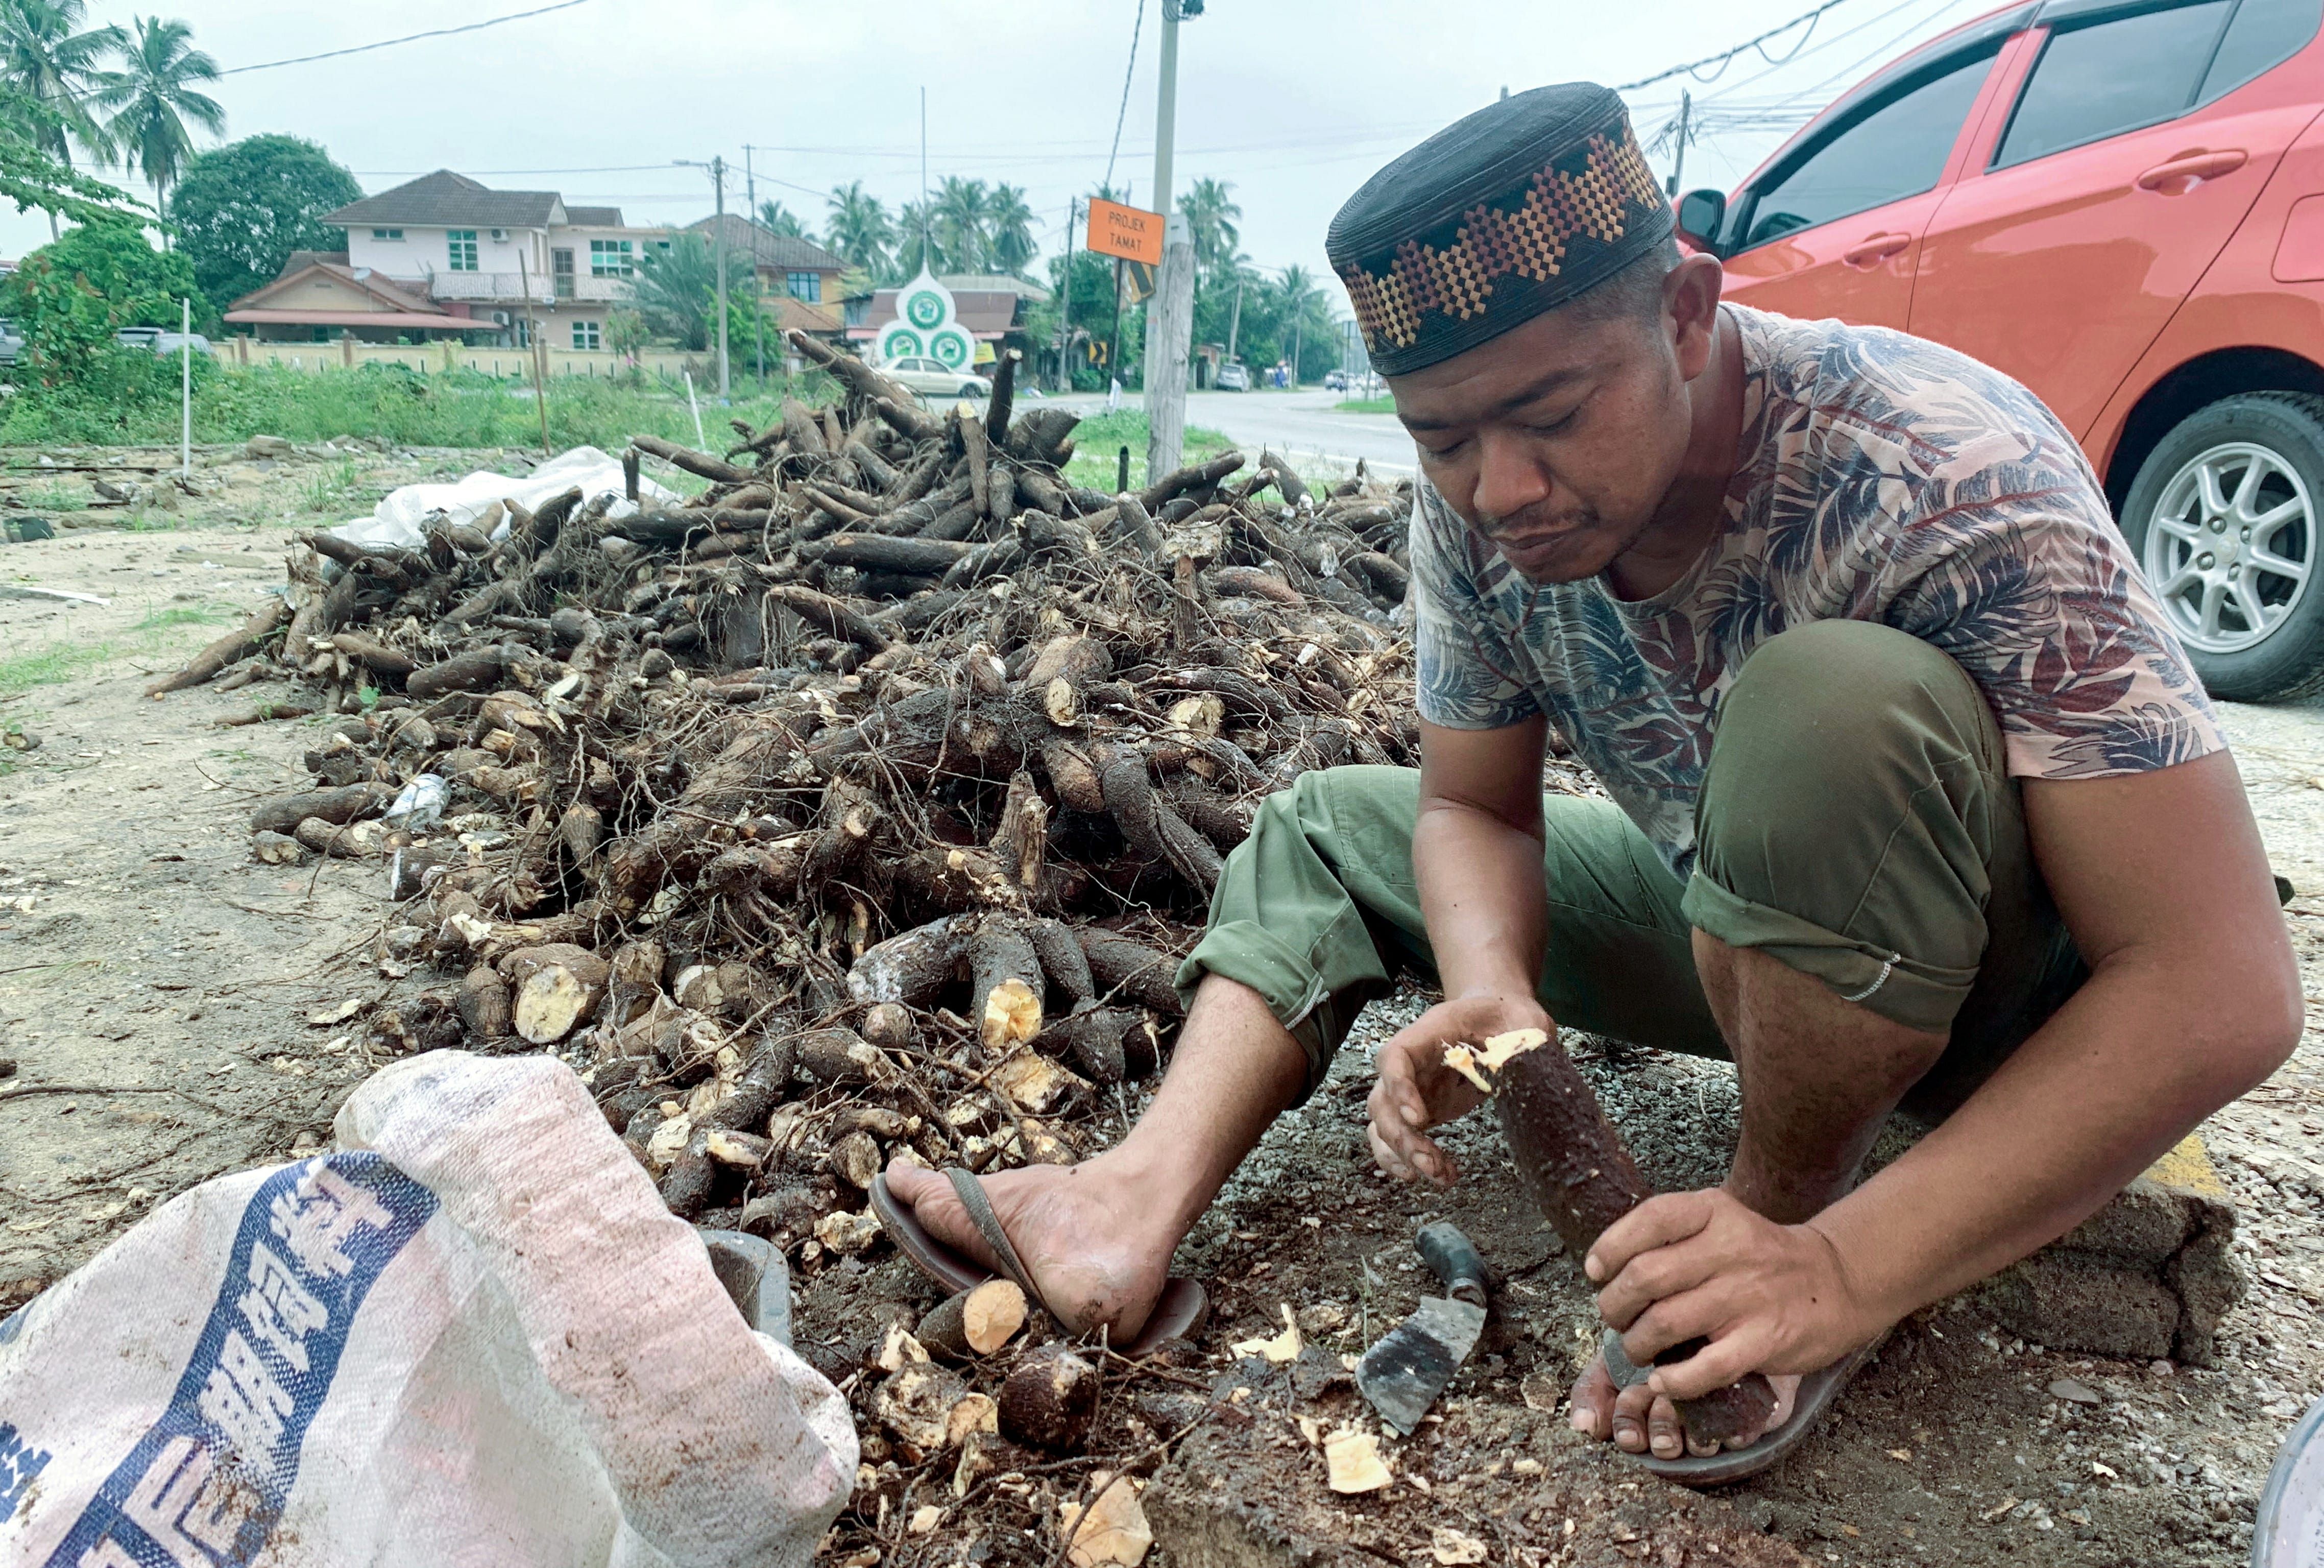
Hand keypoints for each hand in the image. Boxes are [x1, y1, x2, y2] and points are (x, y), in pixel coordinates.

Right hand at [1366, 993, 1550, 1187]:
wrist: (1497, 1019)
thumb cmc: (1507, 1017)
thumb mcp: (1524, 1020)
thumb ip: (1526, 1040)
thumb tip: (1523, 1070)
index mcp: (1430, 1033)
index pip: (1396, 1056)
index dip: (1398, 1087)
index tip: (1419, 1119)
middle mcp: (1411, 1063)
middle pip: (1382, 1100)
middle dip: (1401, 1137)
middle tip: (1430, 1163)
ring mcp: (1412, 1088)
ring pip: (1383, 1123)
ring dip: (1401, 1154)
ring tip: (1439, 1175)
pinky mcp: (1421, 1110)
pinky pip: (1395, 1137)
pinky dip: (1405, 1159)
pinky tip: (1435, 1174)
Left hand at [1585, 1188, 1889, 1401]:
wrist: (1837, 1281)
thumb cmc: (1760, 1255)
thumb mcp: (1721, 1221)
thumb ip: (1672, 1234)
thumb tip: (1605, 1266)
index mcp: (1715, 1212)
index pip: (1649, 1219)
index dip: (1610, 1248)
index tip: (1596, 1272)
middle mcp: (1731, 1249)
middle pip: (1645, 1277)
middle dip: (1614, 1305)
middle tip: (1614, 1318)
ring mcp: (1749, 1296)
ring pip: (1664, 1323)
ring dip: (1635, 1344)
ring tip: (1636, 1348)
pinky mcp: (1765, 1340)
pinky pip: (1704, 1368)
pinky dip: (1672, 1381)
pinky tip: (1662, 1381)